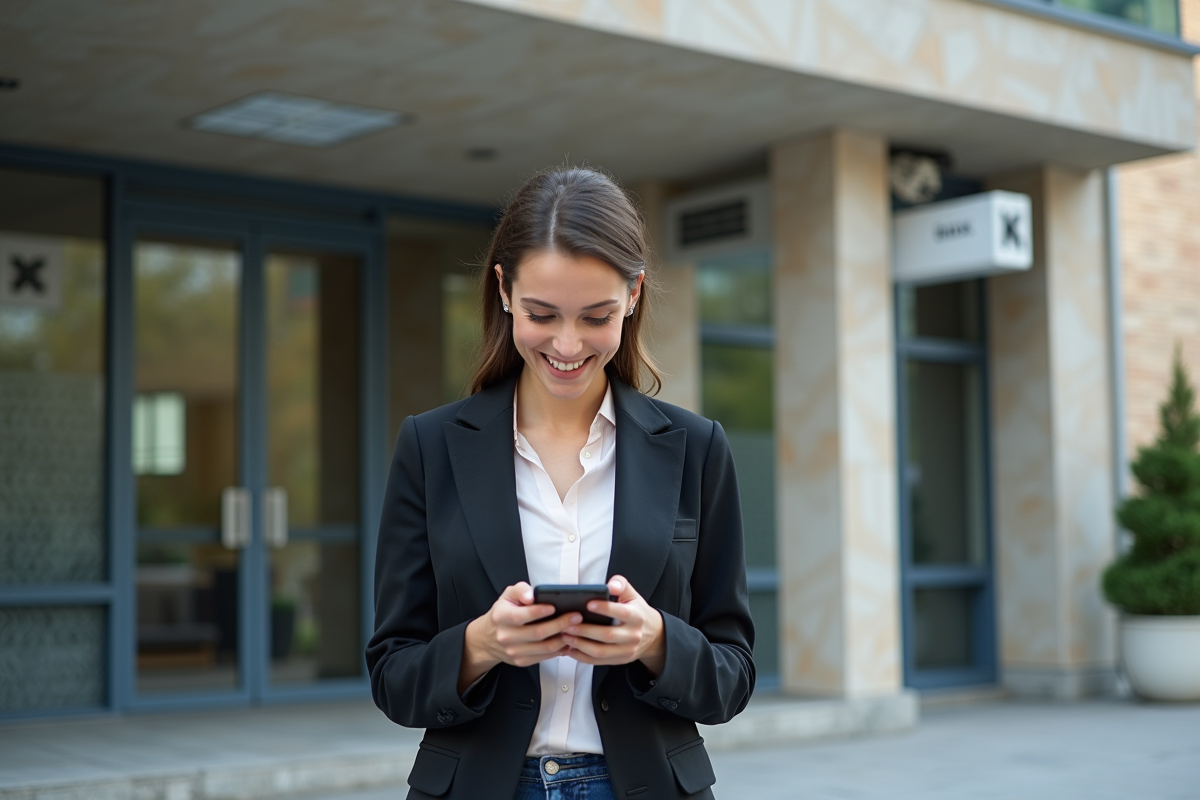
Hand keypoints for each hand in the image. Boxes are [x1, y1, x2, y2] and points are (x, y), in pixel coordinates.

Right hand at [458, 582, 577, 692]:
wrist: (489, 638)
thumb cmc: (504, 612)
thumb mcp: (507, 596)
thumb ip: (520, 590)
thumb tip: (531, 595)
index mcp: (501, 617)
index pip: (521, 616)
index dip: (539, 611)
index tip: (555, 606)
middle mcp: (506, 636)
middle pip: (538, 633)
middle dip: (560, 624)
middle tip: (576, 616)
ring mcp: (513, 651)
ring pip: (544, 647)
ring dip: (563, 638)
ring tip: (576, 628)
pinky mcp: (521, 661)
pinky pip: (544, 657)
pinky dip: (559, 649)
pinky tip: (568, 640)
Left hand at [561, 575, 665, 674]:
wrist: (653, 635)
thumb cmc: (637, 611)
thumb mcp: (633, 595)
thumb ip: (621, 585)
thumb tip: (610, 585)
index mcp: (637, 616)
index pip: (621, 612)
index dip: (605, 608)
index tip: (588, 603)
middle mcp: (633, 635)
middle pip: (607, 635)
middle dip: (585, 630)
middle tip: (567, 624)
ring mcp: (627, 650)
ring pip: (601, 651)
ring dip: (580, 645)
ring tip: (565, 636)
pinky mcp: (620, 660)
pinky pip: (598, 662)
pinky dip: (582, 657)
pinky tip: (570, 649)